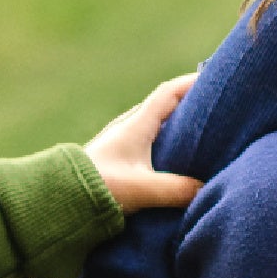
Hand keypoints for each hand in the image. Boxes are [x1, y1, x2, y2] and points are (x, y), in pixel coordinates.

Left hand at [85, 74, 202, 213]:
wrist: (60, 198)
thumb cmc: (99, 187)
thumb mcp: (142, 189)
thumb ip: (176, 189)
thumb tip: (206, 189)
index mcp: (136, 125)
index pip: (169, 93)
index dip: (192, 83)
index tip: (215, 79)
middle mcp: (129, 127)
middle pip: (165, 106)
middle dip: (190, 103)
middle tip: (216, 107)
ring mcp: (122, 142)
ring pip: (157, 124)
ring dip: (178, 124)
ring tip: (204, 132)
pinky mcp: (118, 159)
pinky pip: (149, 141)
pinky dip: (167, 141)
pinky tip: (177, 158)